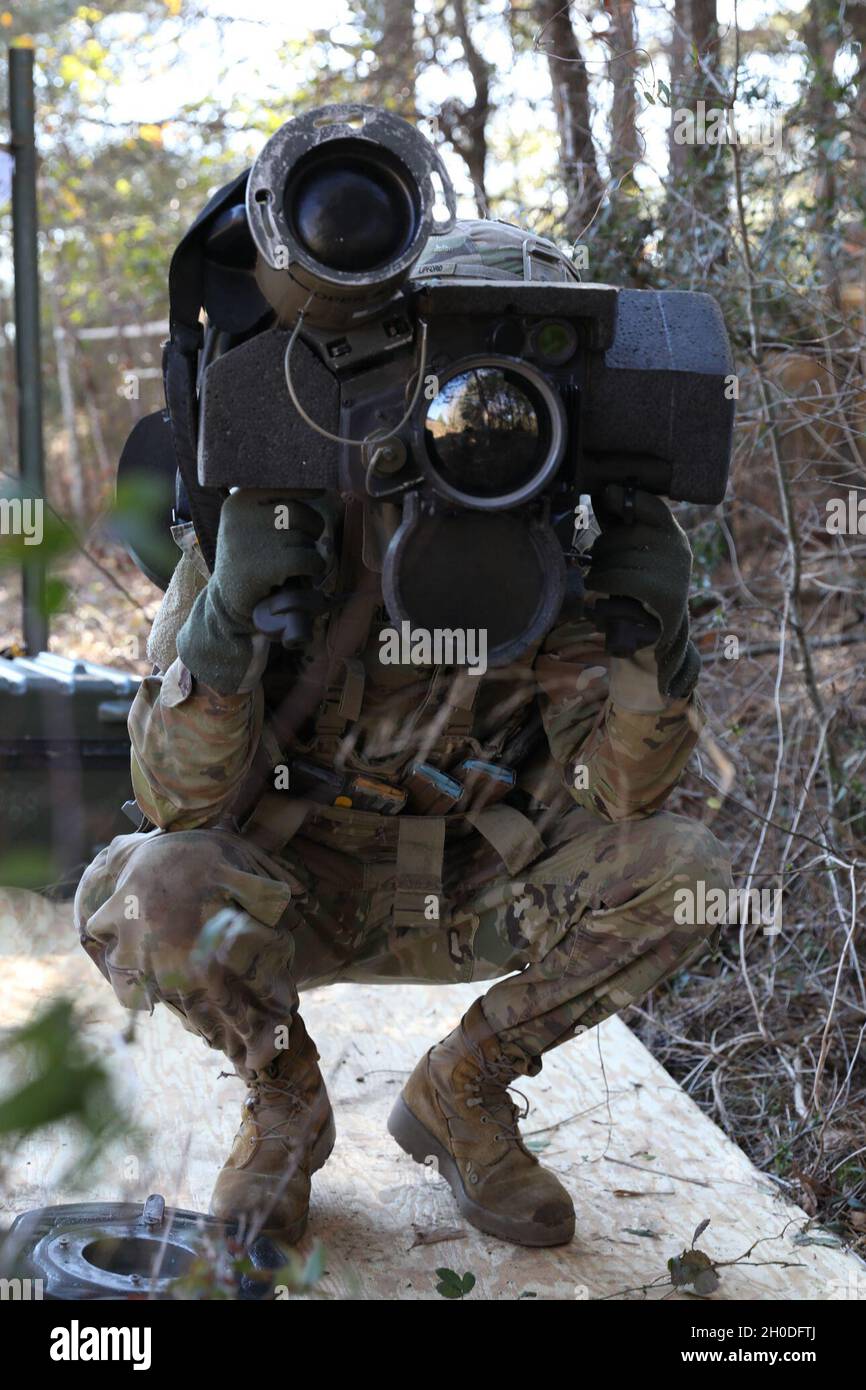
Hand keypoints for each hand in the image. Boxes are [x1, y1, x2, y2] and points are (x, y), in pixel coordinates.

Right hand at [209, 491, 323, 627]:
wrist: (227, 599)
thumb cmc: (249, 556)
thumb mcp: (250, 523)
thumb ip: (274, 504)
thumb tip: (320, 488)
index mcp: (239, 500)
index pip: (284, 484)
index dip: (307, 489)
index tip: (319, 494)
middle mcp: (242, 516)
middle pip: (298, 511)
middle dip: (311, 527)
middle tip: (305, 542)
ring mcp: (251, 541)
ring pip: (304, 537)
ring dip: (309, 551)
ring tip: (296, 562)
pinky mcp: (264, 567)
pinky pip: (307, 558)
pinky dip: (314, 566)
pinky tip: (306, 572)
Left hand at [585, 484, 699, 698]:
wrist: (661, 631)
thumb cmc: (641, 586)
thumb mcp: (637, 553)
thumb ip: (623, 525)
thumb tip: (606, 491)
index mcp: (672, 534)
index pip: (650, 505)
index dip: (627, 498)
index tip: (608, 494)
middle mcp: (676, 548)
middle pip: (622, 534)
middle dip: (603, 549)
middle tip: (599, 563)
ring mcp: (673, 569)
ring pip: (615, 557)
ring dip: (598, 569)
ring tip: (598, 579)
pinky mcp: (663, 592)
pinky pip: (618, 577)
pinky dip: (600, 581)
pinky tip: (596, 586)